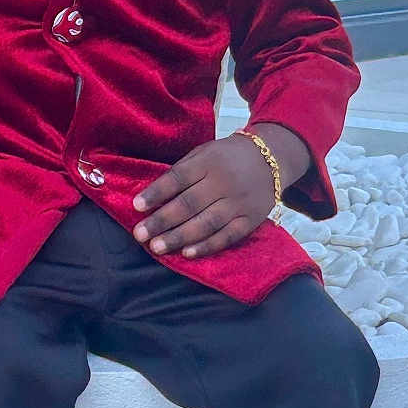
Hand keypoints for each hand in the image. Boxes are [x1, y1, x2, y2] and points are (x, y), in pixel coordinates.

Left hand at [131, 123, 309, 258]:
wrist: (271, 158)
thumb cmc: (226, 158)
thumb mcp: (204, 153)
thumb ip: (182, 172)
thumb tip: (152, 198)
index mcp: (209, 161)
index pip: (178, 178)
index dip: (156, 193)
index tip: (136, 206)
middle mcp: (225, 182)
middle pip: (189, 204)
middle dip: (161, 221)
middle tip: (140, 235)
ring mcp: (239, 202)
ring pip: (206, 223)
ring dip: (179, 237)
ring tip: (156, 247)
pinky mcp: (251, 219)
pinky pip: (228, 236)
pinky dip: (207, 246)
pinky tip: (187, 253)